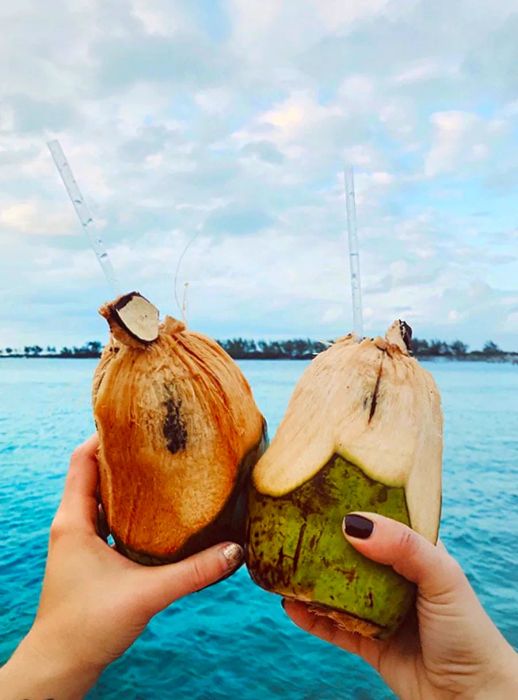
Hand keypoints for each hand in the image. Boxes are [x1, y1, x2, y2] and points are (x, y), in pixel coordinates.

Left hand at [0, 435, 242, 699]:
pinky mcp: (89, 556)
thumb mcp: (147, 594)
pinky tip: (157, 511)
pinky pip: (109, 518)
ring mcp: (80, 540)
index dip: (104, 435)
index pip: (82, 460)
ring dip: (126, 481)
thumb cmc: (89, 627)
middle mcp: (73, 523)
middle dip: (123, 453)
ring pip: (102, 496)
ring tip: (162, 466)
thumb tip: (237, 551)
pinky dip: (129, 507)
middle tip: (159, 439)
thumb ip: (194, 572)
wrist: (61, 665)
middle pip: (94, 472)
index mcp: (74, 520)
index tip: (135, 419)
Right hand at [283, 513, 517, 699]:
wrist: (472, 697)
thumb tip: (353, 525)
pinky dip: (310, 617)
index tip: (322, 491)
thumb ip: (403, 547)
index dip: (354, 506)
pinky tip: (290, 606)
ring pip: (335, 590)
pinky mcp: (367, 643)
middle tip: (291, 525)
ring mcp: (378, 612)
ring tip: (282, 565)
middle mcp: (393, 579)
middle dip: (323, 542)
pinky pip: (331, 627)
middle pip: (351, 554)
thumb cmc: (467, 630)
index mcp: (415, 553)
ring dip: (310, 581)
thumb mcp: (442, 577)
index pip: (381, 521)